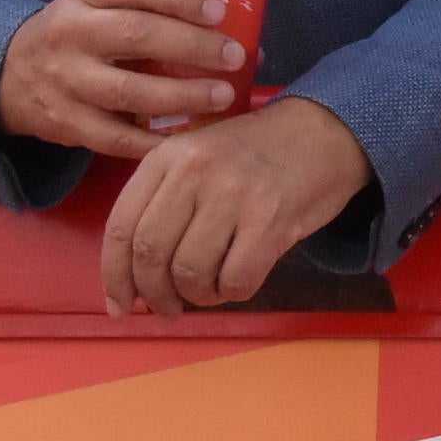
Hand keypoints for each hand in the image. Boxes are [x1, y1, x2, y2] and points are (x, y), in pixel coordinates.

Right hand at [0, 0, 243, 160]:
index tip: (217, 12)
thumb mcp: (104, 5)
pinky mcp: (65, 123)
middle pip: (135, 34)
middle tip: (234, 57)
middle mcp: (70, 32)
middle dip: (193, 47)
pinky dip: (157, 141)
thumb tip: (247, 37)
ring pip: (129, 91)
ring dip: (183, 95)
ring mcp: (64, 80)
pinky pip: (117, 137)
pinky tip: (190, 137)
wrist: (9, 74)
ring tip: (223, 96)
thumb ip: (158, 11)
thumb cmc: (84, 33)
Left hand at [101, 96, 373, 315]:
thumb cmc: (257, 152)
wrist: (325, 131)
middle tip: (166, 309)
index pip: (121, 227)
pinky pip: (235, 280)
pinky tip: (237, 283)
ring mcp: (233, 195)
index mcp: (168, 157)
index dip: (115, 276)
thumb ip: (163, 201)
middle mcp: (194, 172)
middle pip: (150, 254)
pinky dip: (231, 293)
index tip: (120, 303)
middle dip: (154, 294)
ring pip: (190, 272)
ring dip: (196, 295)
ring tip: (209, 291)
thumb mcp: (198, 156)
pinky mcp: (270, 220)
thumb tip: (132, 274)